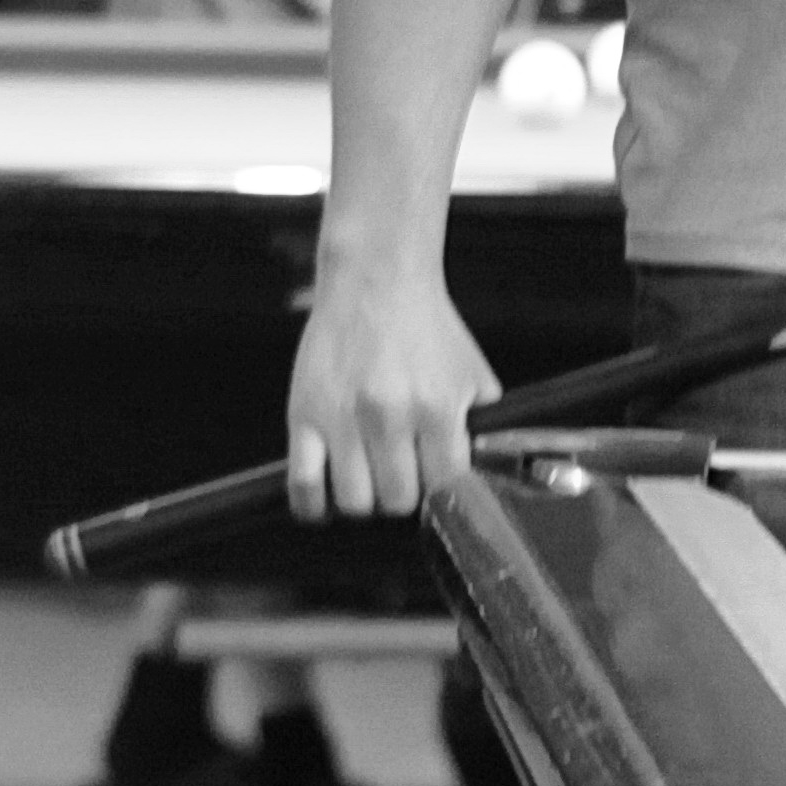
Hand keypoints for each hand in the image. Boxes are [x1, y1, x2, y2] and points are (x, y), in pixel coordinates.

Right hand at [286, 266, 498, 522]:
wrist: (376, 280)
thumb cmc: (423, 326)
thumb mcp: (471, 373)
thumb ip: (477, 426)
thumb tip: (482, 473)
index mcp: (437, 408)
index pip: (444, 488)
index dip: (439, 489)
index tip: (431, 480)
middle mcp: (390, 416)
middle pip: (399, 501)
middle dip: (402, 492)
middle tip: (397, 470)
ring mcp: (344, 418)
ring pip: (355, 502)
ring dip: (363, 497)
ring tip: (365, 474)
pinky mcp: (305, 414)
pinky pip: (303, 485)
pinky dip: (313, 505)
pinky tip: (323, 498)